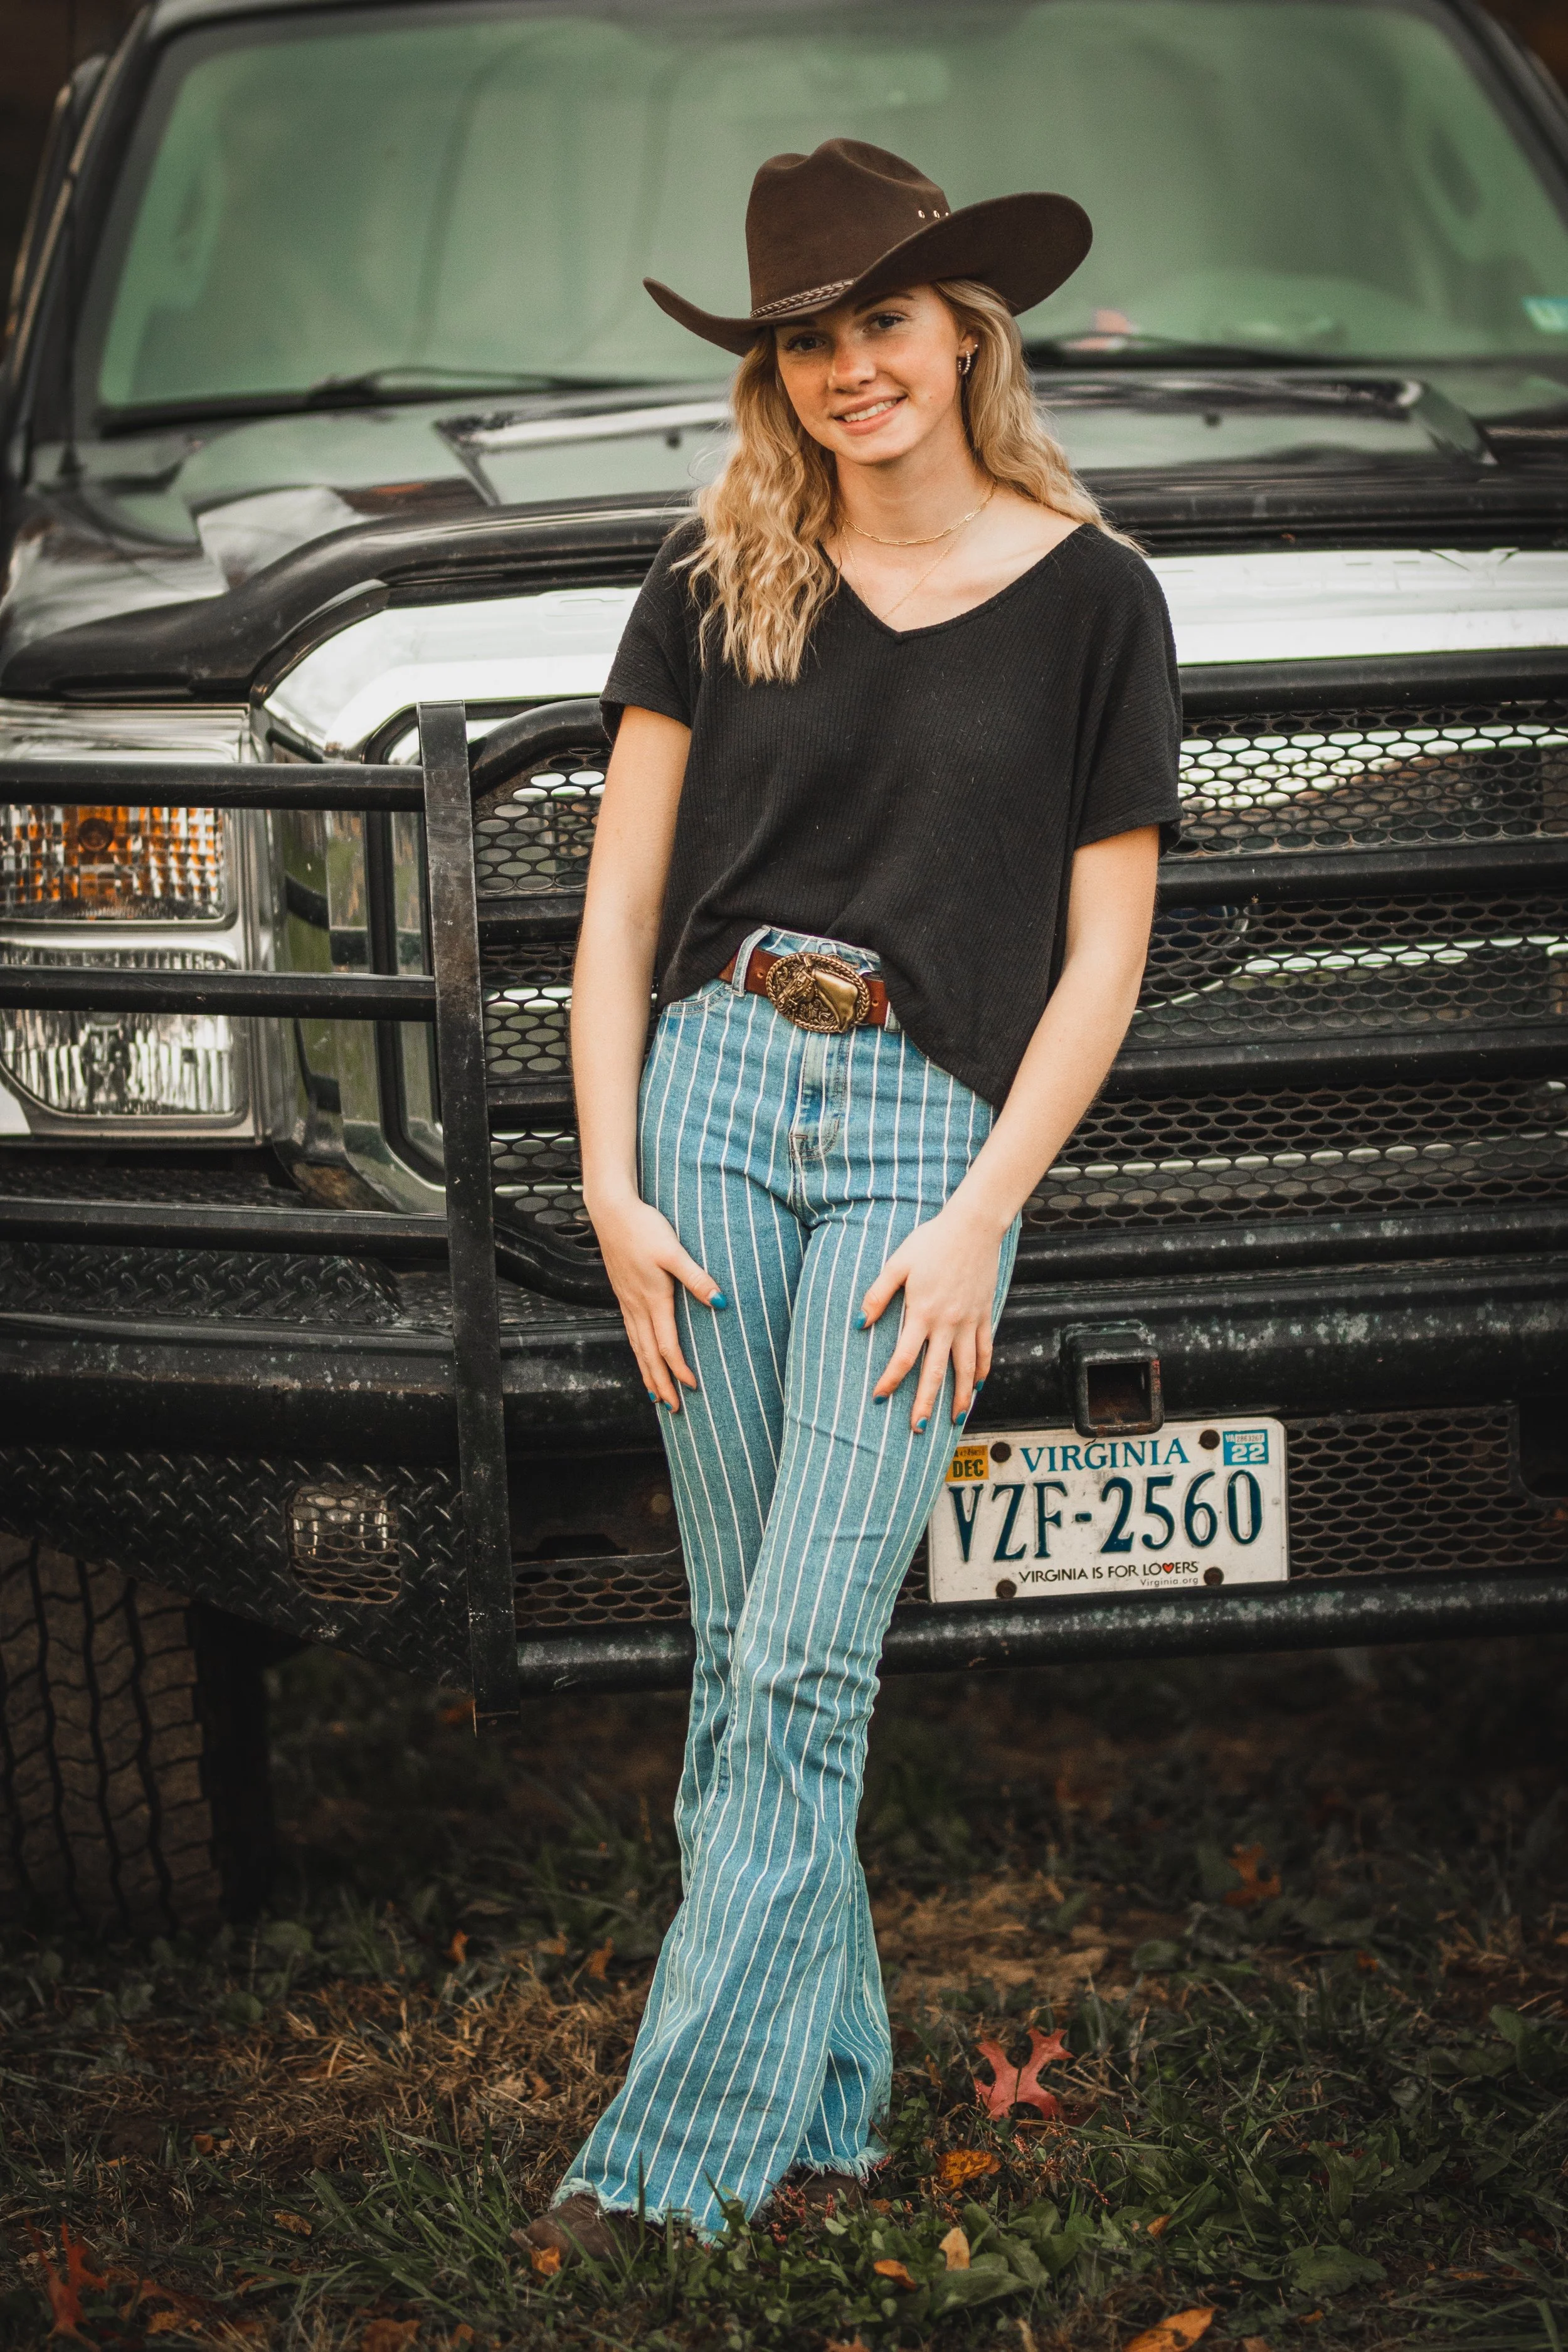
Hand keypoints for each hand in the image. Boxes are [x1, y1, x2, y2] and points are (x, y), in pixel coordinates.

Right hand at [589, 1193, 723, 1410]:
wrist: (611, 1212)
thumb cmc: (644, 1228)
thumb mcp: (674, 1250)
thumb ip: (696, 1277)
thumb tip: (720, 1302)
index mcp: (653, 1299)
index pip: (666, 1345)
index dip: (679, 1369)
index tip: (693, 1388)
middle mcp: (637, 1307)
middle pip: (648, 1355)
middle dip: (661, 1384)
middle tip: (673, 1410)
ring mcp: (627, 1302)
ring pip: (637, 1347)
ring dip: (647, 1373)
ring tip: (656, 1396)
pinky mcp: (623, 1295)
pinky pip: (630, 1333)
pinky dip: (637, 1353)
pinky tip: (642, 1357)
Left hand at [859, 1200, 1001, 1432]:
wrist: (973, 1227)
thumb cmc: (931, 1241)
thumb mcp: (898, 1263)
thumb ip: (878, 1294)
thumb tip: (859, 1323)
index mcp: (922, 1313)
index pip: (903, 1357)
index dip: (891, 1380)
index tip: (880, 1398)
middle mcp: (948, 1323)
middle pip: (936, 1372)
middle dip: (926, 1403)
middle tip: (919, 1429)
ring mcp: (969, 1321)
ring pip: (966, 1369)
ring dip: (960, 1396)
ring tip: (954, 1419)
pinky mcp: (984, 1315)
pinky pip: (985, 1350)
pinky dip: (983, 1370)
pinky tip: (978, 1386)